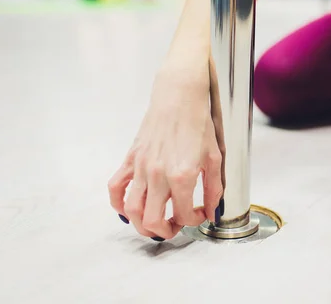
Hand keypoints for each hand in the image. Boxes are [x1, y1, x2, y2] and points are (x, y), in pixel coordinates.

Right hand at [107, 72, 223, 239]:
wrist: (179, 97)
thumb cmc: (198, 122)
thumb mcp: (215, 157)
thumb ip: (214, 187)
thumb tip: (212, 210)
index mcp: (182, 176)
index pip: (185, 214)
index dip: (195, 220)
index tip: (200, 214)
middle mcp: (159, 175)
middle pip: (153, 220)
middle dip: (165, 232)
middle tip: (174, 228)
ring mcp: (141, 168)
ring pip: (132, 210)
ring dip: (141, 225)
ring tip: (154, 225)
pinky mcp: (131, 159)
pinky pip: (116, 188)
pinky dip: (118, 204)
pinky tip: (129, 209)